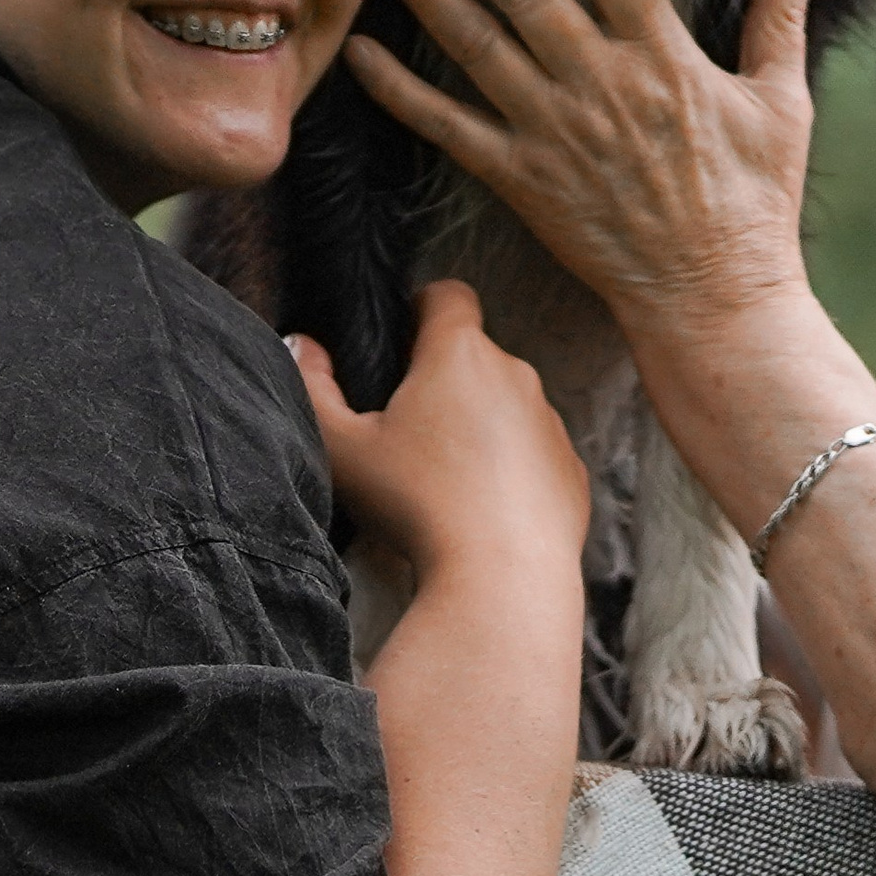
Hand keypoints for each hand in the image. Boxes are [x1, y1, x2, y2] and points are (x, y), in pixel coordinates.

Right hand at [292, 278, 588, 582]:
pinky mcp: (571, 470)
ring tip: (443, 481)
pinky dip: (512, 471)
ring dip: (479, 426)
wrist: (500, 580)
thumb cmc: (416, 507)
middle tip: (405, 431)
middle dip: (443, 380)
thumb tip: (304, 345)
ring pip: (507, 405)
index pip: (447, 295)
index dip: (420, 309)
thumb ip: (313, 386)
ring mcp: (550, 423)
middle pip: (474, 356)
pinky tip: (482, 512)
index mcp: (460, 353)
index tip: (399, 345)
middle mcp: (515, 374)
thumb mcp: (342, 448)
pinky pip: (535, 455)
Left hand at [344, 0, 823, 341]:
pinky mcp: (520, 181)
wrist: (714, 303)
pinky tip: (358, 52)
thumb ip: (781, 17)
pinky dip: (400, 90)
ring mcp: (553, 133)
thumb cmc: (754, 203)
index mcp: (663, 57)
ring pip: (474, 44)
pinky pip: (448, 128)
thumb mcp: (783, 103)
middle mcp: (599, 85)